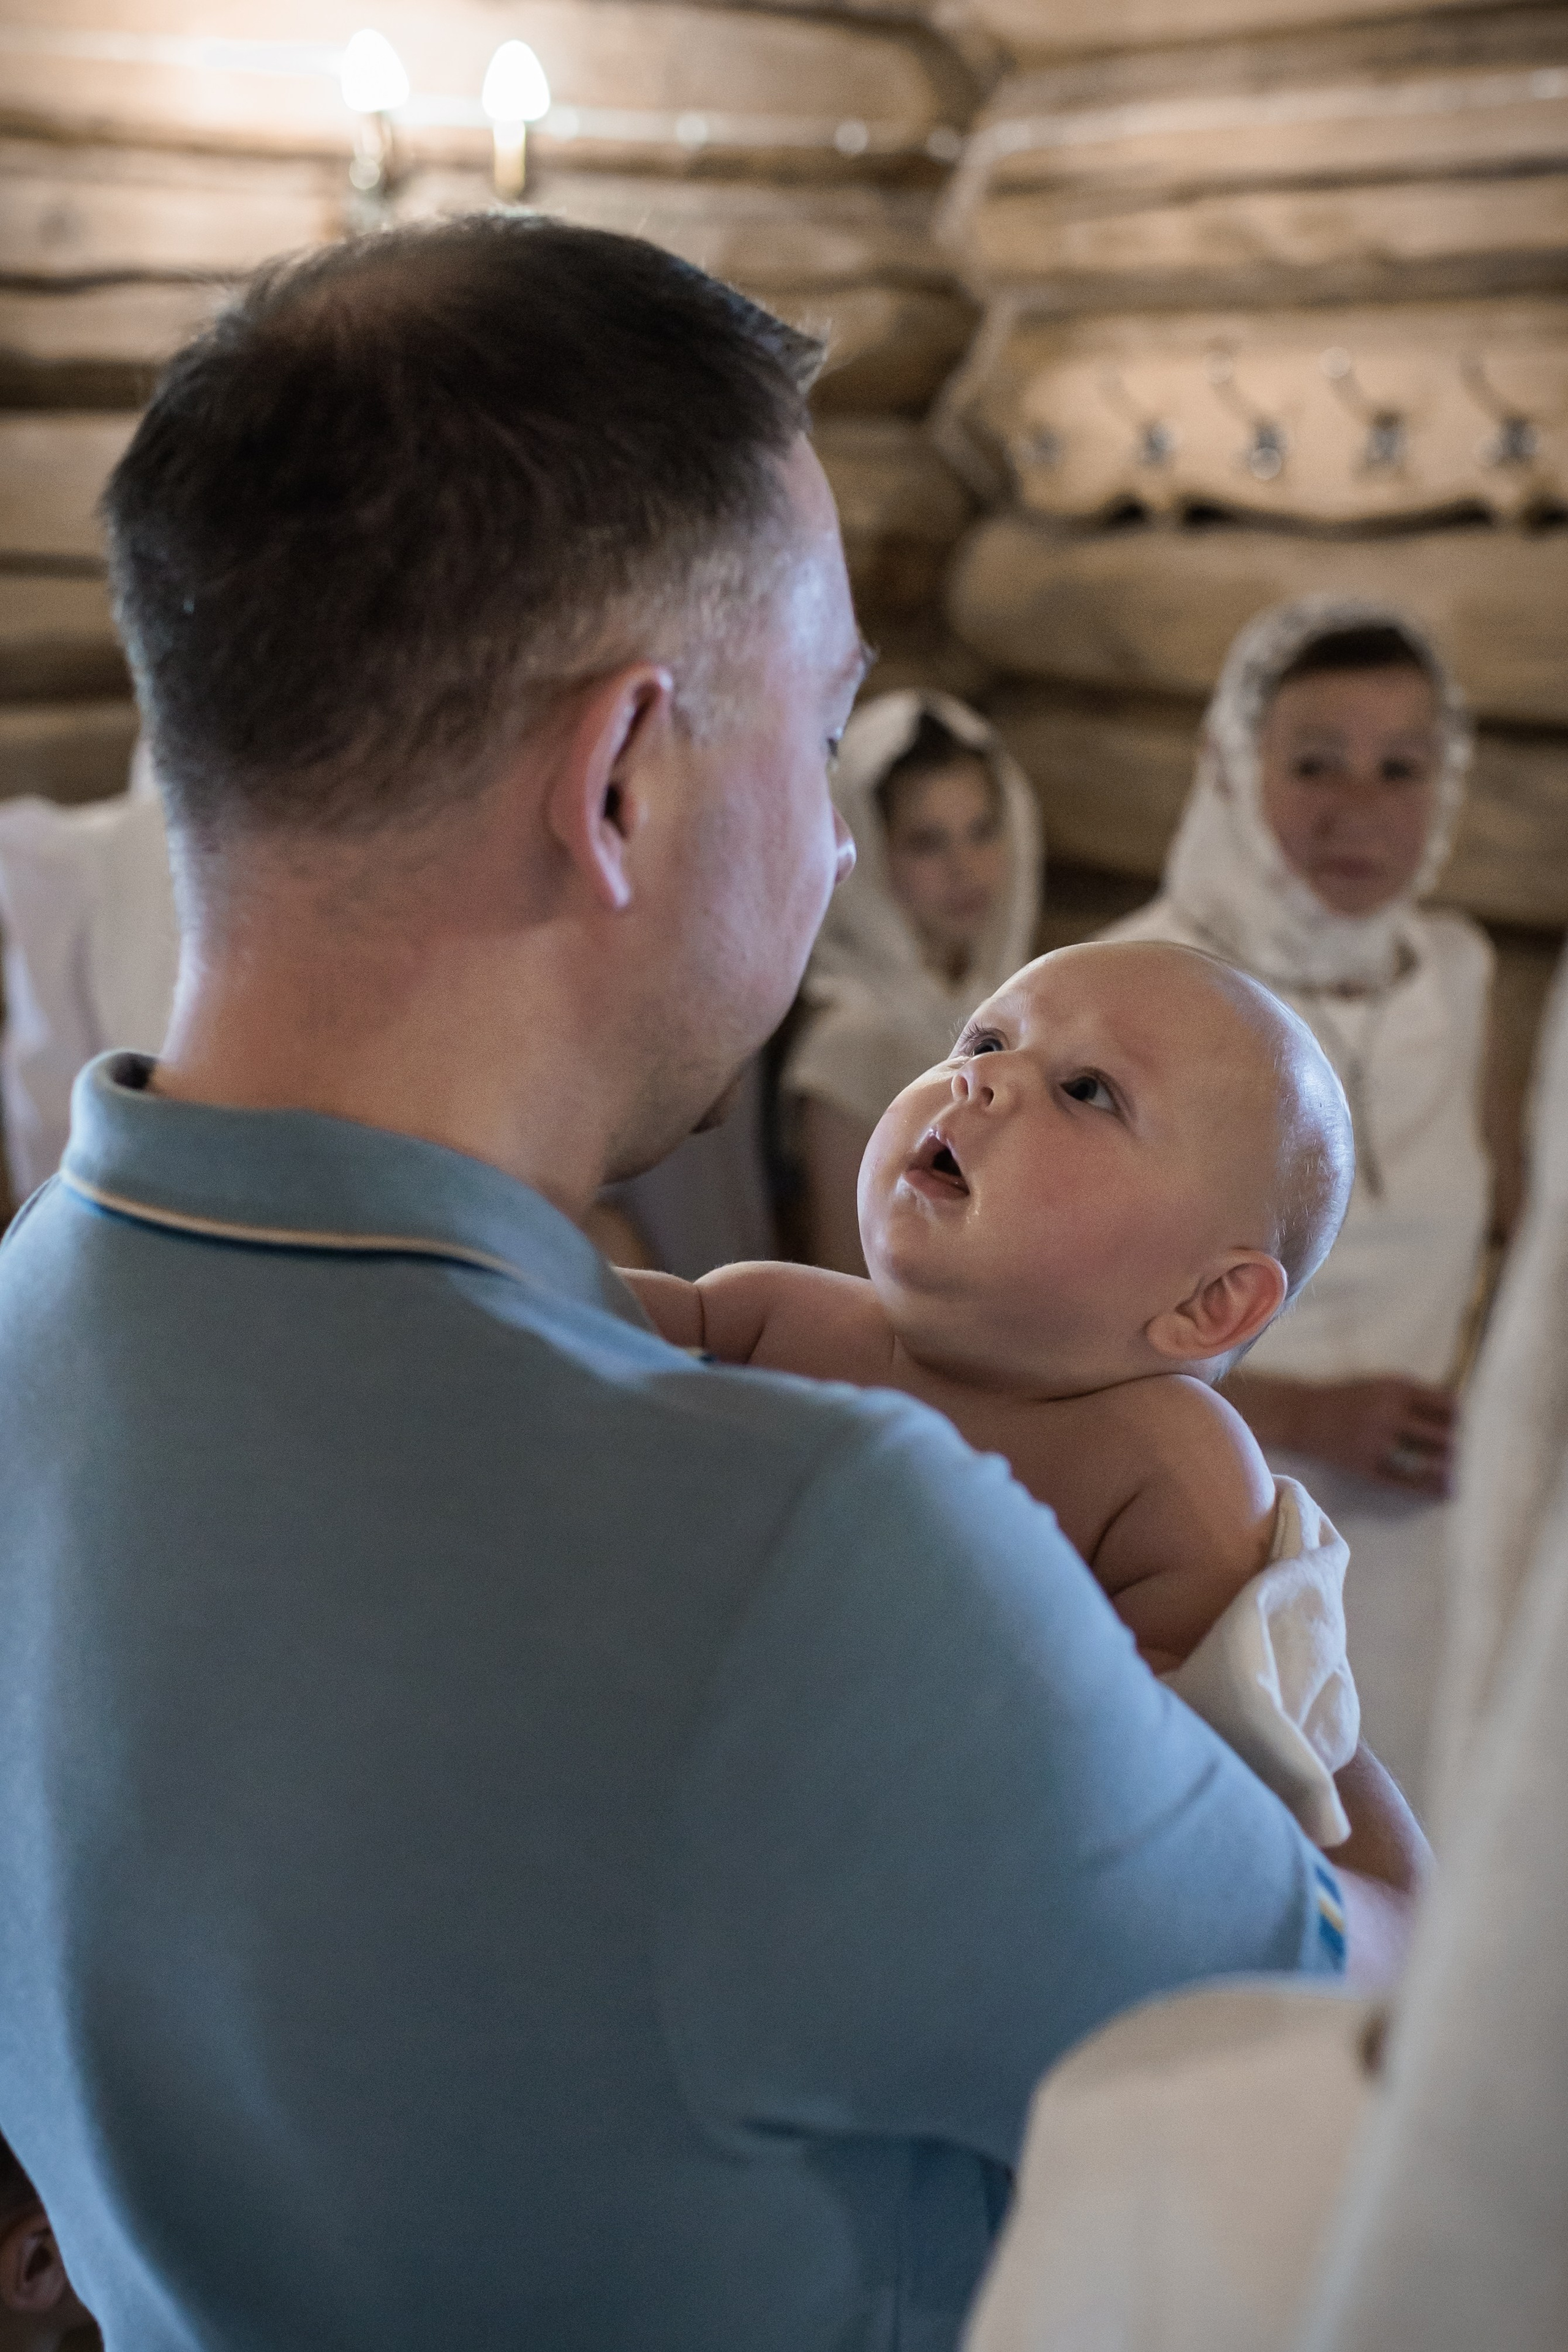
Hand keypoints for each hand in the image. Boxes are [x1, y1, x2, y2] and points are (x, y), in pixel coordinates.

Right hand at [1292, 1377, 1455, 1496]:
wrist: (1301, 1414)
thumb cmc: (1346, 1398)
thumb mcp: (1380, 1384)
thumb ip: (1412, 1395)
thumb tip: (1453, 1412)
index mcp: (1395, 1389)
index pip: (1447, 1405)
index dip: (1458, 1419)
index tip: (1458, 1426)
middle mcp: (1389, 1414)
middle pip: (1443, 1437)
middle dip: (1455, 1447)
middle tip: (1458, 1453)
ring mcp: (1376, 1443)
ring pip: (1428, 1463)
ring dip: (1447, 1470)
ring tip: (1455, 1476)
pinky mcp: (1366, 1466)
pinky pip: (1406, 1482)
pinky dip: (1428, 1488)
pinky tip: (1441, 1491)